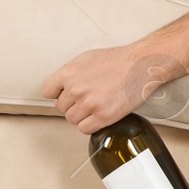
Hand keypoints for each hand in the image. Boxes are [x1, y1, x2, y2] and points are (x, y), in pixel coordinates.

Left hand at [43, 46, 177, 134]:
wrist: (140, 65)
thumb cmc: (118, 60)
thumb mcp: (87, 59)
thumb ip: (71, 73)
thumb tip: (61, 86)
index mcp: (69, 73)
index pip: (48, 92)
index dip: (58, 94)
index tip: (65, 95)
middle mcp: (76, 89)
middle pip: (61, 107)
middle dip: (72, 104)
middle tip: (87, 98)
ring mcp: (89, 104)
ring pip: (72, 119)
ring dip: (81, 116)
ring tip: (94, 106)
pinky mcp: (103, 116)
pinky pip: (85, 129)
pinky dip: (90, 125)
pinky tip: (98, 115)